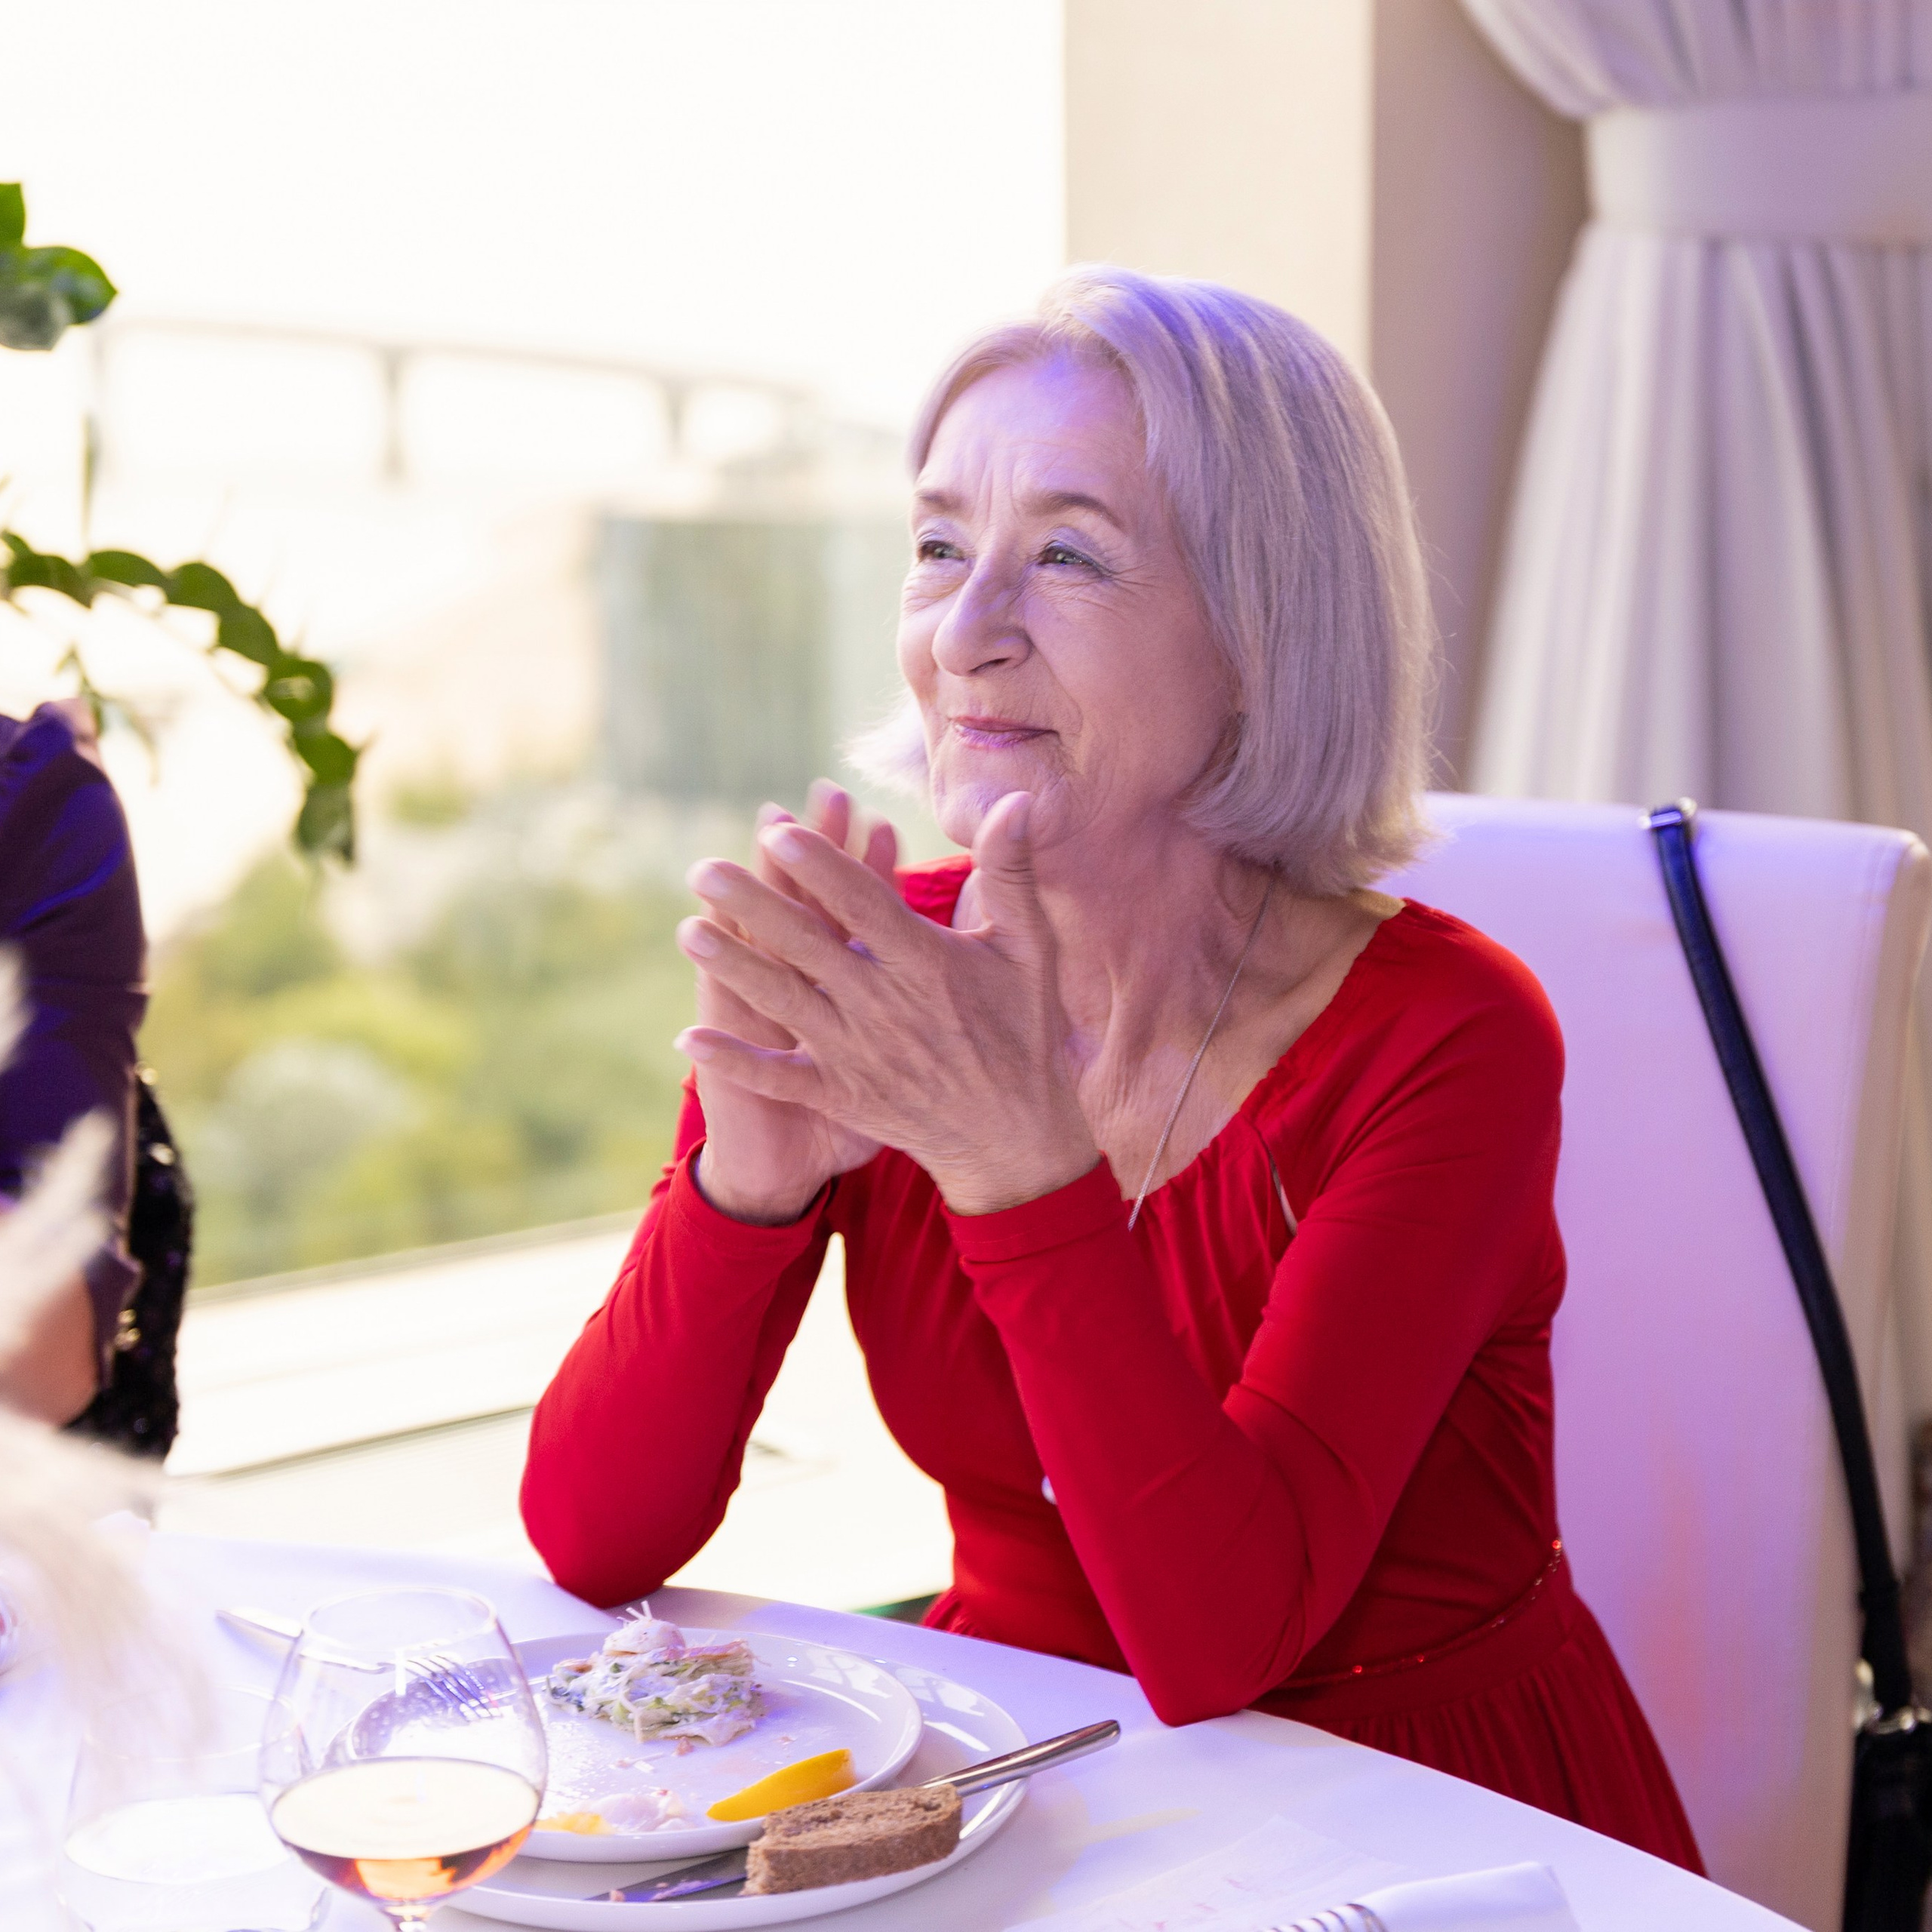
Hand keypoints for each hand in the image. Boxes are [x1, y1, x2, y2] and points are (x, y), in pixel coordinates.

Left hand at [675, 791, 1098, 1215]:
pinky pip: (780, 1077)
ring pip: (785, 1001)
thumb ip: (1014, 872)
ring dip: (734, 967)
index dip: (818, 865)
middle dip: (753, 906)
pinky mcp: (843, 1095)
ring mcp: (858, 1053)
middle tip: (703, 869)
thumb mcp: (1029, 947)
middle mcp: (884, 1005)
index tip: (777, 830)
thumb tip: (1016, 799)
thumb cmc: (1024, 1029)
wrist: (1014, 1134)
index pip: (863, 902)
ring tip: (687, 930)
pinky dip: (735, 1061)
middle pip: (807, 945)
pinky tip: (688, 1039)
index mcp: (926, 962)